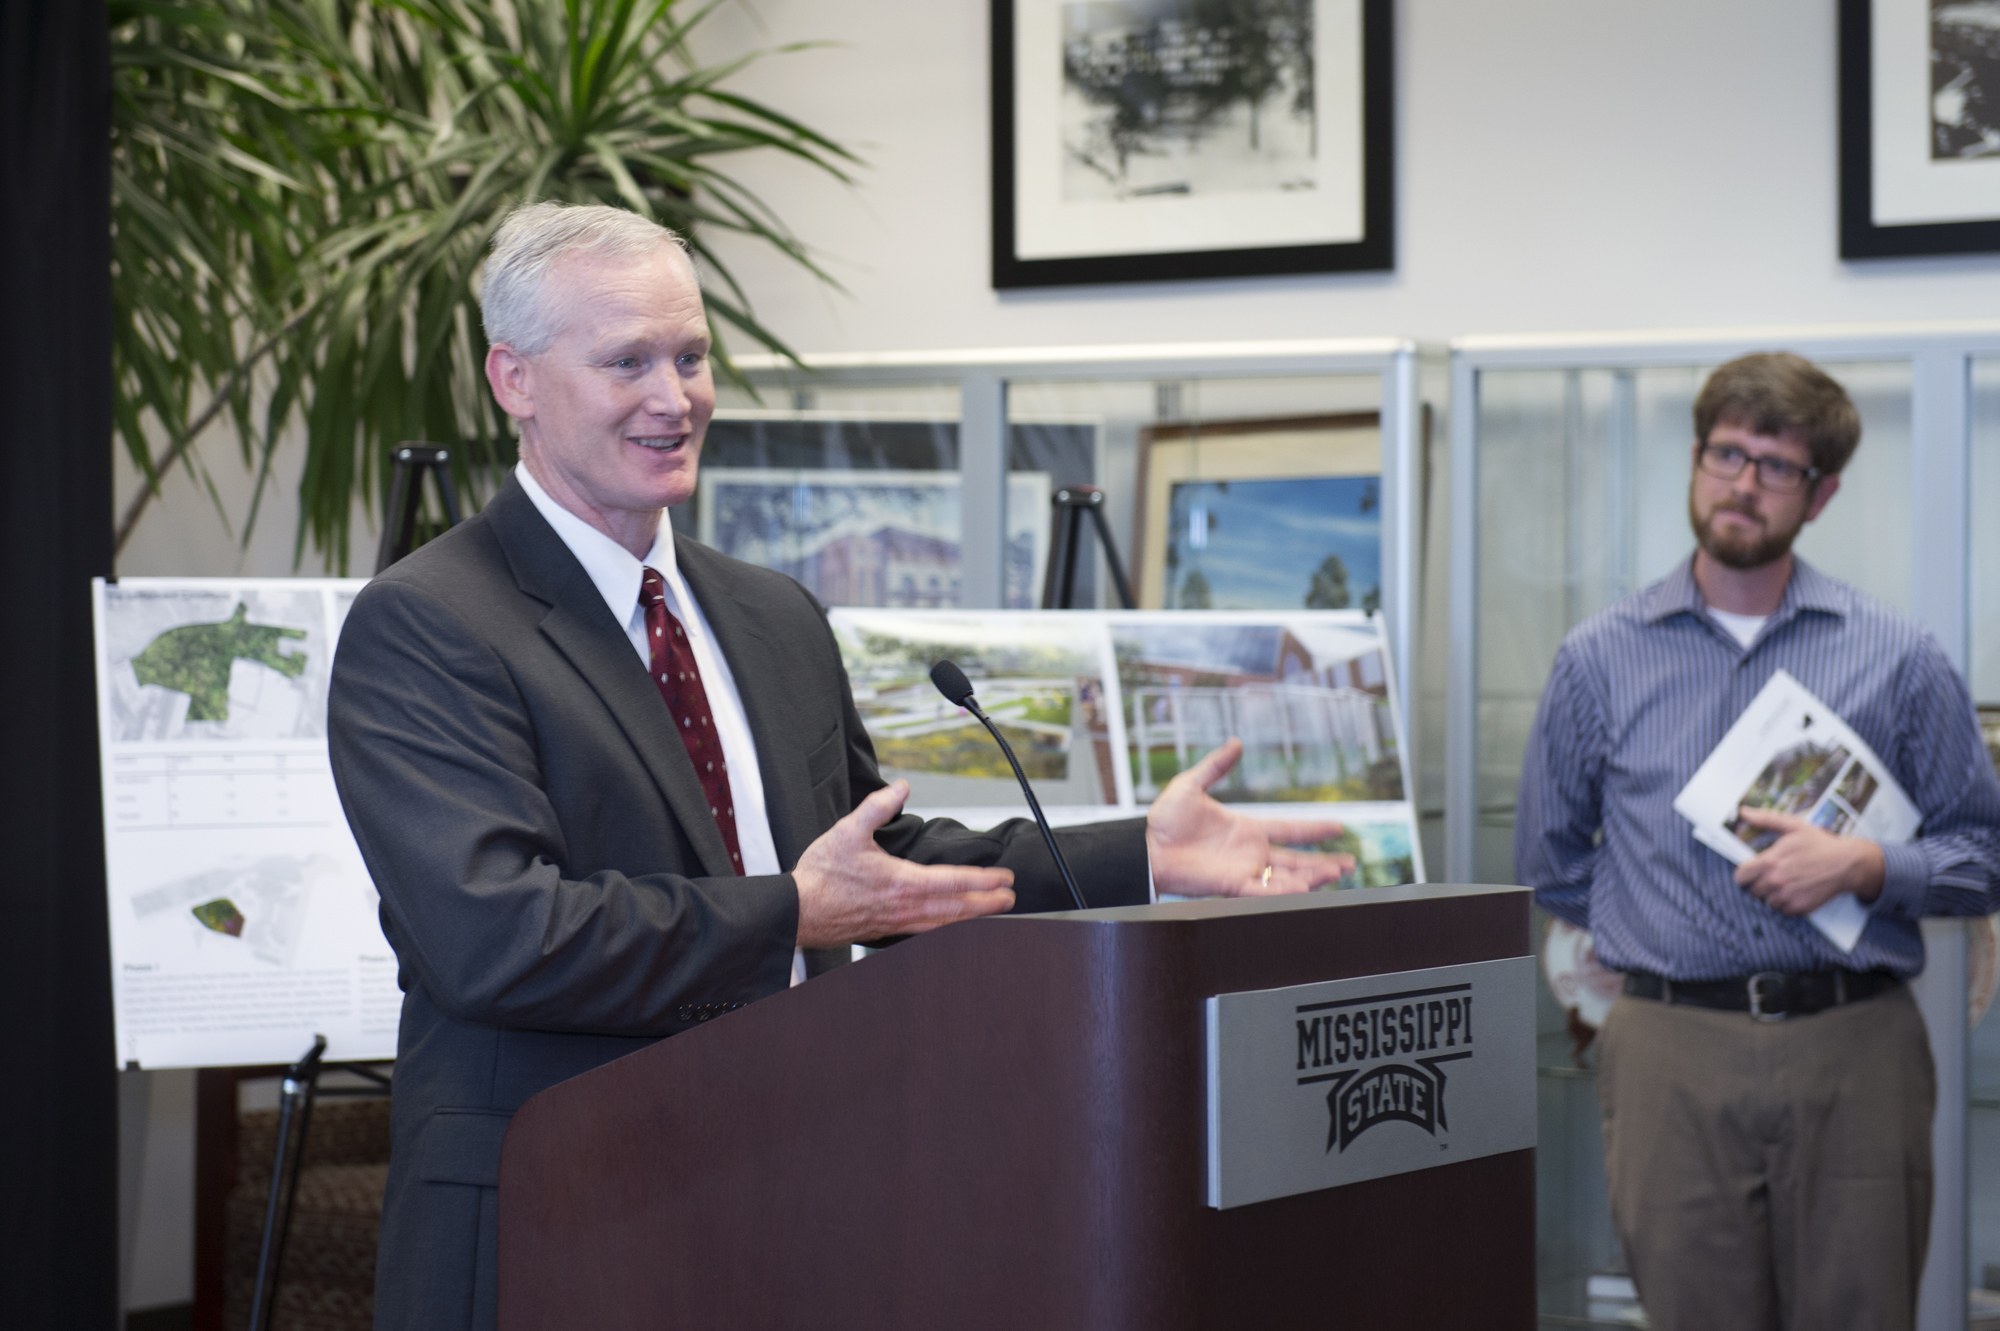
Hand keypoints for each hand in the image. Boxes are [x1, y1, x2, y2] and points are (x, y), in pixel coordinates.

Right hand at [793, 780, 1016, 946]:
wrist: (797, 912)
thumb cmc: (820, 876)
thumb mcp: (848, 831)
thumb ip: (877, 806)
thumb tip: (900, 787)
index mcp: (901, 882)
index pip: (953, 882)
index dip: (983, 880)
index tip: (1004, 878)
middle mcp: (904, 907)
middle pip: (956, 907)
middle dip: (987, 902)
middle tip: (1009, 897)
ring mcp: (897, 923)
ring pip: (944, 924)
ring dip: (971, 917)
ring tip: (990, 912)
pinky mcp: (886, 931)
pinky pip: (926, 932)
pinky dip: (946, 928)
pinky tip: (951, 925)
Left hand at [1145, 738, 1355, 895]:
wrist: (1145, 845)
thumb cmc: (1164, 820)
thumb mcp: (1192, 784)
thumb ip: (1216, 766)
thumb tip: (1236, 742)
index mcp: (1246, 828)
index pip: (1290, 828)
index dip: (1314, 829)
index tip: (1339, 827)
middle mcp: (1249, 852)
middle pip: (1296, 859)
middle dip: (1324, 863)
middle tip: (1350, 864)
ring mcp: (1243, 869)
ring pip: (1286, 876)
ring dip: (1312, 876)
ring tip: (1336, 873)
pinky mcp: (1230, 884)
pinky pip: (1262, 890)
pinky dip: (1283, 891)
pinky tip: (1303, 889)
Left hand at [1733, 806, 1885, 915]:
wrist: (1846, 864)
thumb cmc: (1819, 843)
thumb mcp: (1792, 826)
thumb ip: (1765, 820)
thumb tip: (1743, 812)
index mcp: (1769, 862)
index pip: (1740, 877)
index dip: (1746, 874)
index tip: (1754, 871)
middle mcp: (1775, 881)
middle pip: (1752, 891)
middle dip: (1760, 883)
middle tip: (1775, 875)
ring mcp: (1787, 896)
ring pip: (1766, 902)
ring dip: (1773, 895)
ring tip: (1787, 882)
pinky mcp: (1799, 908)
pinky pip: (1782, 910)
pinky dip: (1786, 903)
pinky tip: (1796, 891)